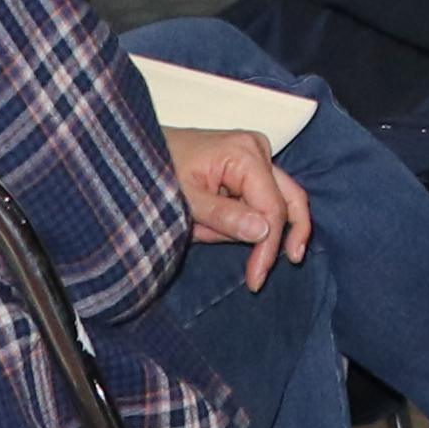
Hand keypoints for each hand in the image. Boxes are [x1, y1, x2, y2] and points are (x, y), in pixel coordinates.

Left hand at [164, 126, 310, 277]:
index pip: (273, 207)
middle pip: (289, 199)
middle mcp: (257, 150)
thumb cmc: (158, 169)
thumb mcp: (186, 200)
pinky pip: (259, 197)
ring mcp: (254, 155)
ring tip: (203, 229)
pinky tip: (209, 222)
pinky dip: (242, 217)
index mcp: (245, 154)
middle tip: (273, 270)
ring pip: (276, 201)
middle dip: (282, 237)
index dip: (269, 245)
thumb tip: (264, 232)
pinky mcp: (247, 164)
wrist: (139, 150)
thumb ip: (224, 216)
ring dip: (251, 227)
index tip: (256, 277)